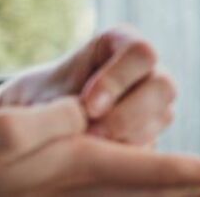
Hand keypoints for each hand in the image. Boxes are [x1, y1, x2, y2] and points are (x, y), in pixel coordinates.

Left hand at [0, 25, 173, 145]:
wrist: (36, 125)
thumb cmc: (37, 100)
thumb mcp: (43, 95)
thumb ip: (66, 102)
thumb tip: (86, 115)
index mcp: (121, 43)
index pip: (141, 53)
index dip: (118, 80)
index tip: (88, 106)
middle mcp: (148, 70)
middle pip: (163, 86)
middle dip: (127, 115)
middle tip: (91, 134)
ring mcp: (156, 102)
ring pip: (162, 117)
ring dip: (127, 136)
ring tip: (89, 147)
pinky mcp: (154, 131)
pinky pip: (154, 143)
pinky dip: (127, 154)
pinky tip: (98, 157)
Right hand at [0, 98, 199, 196]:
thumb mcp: (10, 127)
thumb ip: (61, 118)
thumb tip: (90, 114)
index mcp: (84, 168)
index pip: (162, 171)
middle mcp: (86, 186)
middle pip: (163, 189)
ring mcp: (71, 192)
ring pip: (142, 192)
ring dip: (180, 187)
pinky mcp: (54, 190)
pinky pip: (116, 193)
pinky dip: (148, 188)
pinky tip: (155, 185)